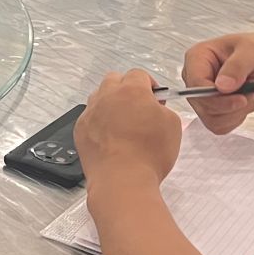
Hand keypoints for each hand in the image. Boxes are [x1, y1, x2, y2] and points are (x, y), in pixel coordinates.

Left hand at [75, 69, 182, 185]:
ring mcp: (91, 112)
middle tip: (138, 107)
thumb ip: (163, 108)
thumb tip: (155, 108)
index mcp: (131, 90)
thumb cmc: (148, 155)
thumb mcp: (172, 125)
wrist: (122, 180)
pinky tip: (110, 137)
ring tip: (122, 123)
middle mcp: (107, 96)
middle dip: (127, 89)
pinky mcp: (80, 129)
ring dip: (111, 103)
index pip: (139, 74)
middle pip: (115, 80)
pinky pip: (89, 117)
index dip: (149, 85)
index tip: (155, 98)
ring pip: (99, 96)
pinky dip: (99, 121)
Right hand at [180, 33, 253, 134]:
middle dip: (231, 104)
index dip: (217, 96)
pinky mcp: (210, 110)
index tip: (241, 98)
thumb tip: (221, 86)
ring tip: (249, 94)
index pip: (196, 84)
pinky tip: (245, 103)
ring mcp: (201, 96)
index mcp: (197, 57)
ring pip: (211, 118)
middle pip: (202, 104)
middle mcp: (194, 77)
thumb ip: (237, 66)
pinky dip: (236, 119)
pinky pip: (219, 126)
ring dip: (236, 112)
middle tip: (251, 92)